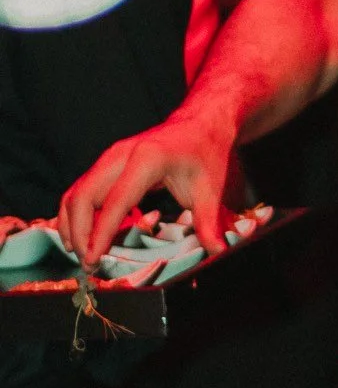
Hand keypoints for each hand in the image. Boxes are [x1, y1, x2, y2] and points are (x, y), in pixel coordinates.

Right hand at [59, 102, 239, 262]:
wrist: (199, 123)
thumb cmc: (205, 153)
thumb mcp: (210, 189)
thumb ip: (208, 222)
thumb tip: (215, 251)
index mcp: (147, 159)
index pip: (115, 201)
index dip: (101, 232)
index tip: (94, 258)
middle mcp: (120, 155)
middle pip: (83, 195)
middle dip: (79, 232)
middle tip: (88, 263)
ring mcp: (110, 158)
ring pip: (77, 192)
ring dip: (72, 224)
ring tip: (80, 253)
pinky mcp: (107, 164)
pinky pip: (82, 189)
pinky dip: (76, 214)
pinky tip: (81, 236)